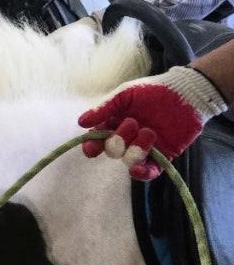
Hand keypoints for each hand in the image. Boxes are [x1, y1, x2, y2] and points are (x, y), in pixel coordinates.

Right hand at [78, 69, 218, 179]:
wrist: (185, 94)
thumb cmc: (153, 90)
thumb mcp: (125, 95)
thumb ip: (104, 109)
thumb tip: (81, 122)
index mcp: (115, 123)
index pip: (98, 139)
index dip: (92, 145)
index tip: (91, 147)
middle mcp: (128, 138)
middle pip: (112, 150)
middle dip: (118, 139)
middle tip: (132, 123)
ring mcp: (144, 149)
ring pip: (129, 160)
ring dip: (135, 148)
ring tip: (150, 132)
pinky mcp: (162, 157)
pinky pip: (148, 172)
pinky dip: (141, 173)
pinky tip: (137, 169)